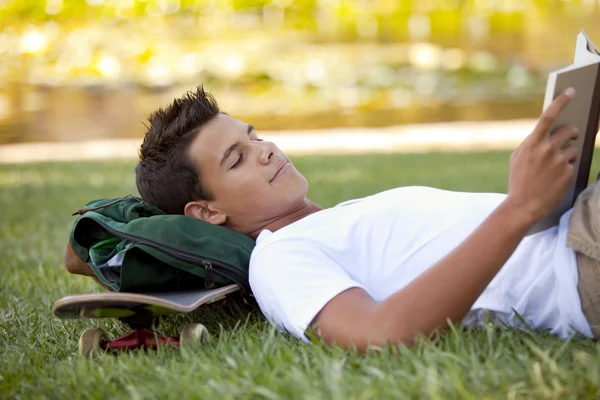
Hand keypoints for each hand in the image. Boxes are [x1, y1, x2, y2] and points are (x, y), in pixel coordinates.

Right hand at [507, 87, 578, 222]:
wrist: (524, 205)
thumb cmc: (518, 180)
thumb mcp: (517, 158)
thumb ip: (531, 142)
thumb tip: (545, 132)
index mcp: (533, 143)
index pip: (548, 116)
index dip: (561, 101)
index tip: (571, 90)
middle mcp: (548, 149)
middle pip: (568, 130)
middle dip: (571, 132)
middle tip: (572, 135)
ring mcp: (560, 160)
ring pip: (573, 148)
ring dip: (568, 154)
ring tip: (555, 167)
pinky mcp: (568, 172)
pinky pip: (573, 163)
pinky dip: (567, 168)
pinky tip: (556, 178)